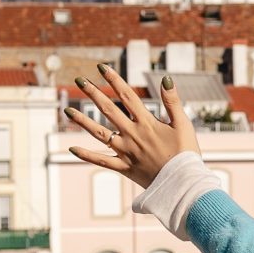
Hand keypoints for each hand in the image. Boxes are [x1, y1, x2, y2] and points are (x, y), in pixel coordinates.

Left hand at [67, 64, 199, 186]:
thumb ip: (172, 101)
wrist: (184, 185)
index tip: (102, 67)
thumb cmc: (186, 155)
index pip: (127, 95)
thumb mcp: (183, 125)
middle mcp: (132, 135)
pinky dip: (87, 156)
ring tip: (67, 111)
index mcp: (147, 123)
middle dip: (93, 93)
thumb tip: (166, 78)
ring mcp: (126, 152)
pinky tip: (72, 149)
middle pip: (108, 110)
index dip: (114, 79)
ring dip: (82, 121)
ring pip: (100, 134)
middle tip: (79, 80)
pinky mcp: (125, 168)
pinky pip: (102, 161)